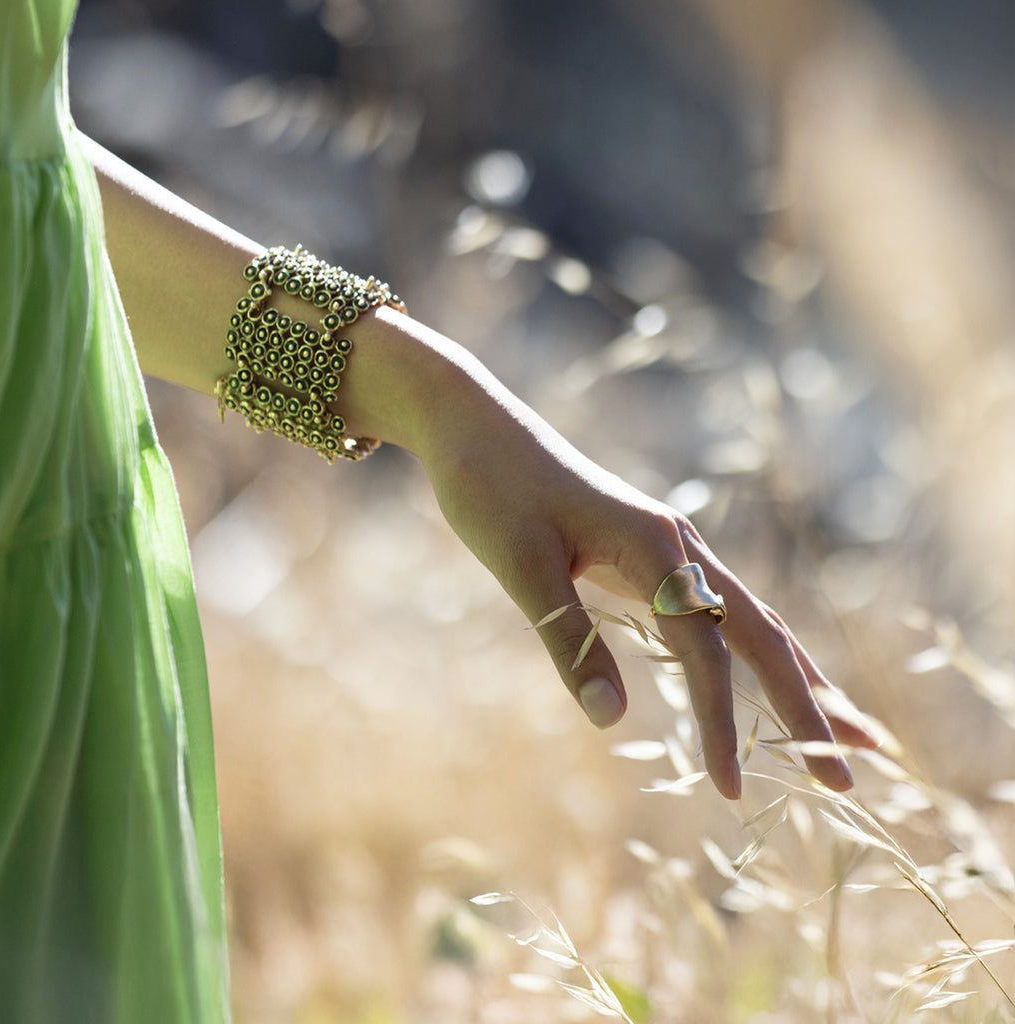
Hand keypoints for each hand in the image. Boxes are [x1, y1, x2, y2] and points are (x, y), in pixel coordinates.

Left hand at [343, 310, 878, 799]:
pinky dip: (753, 654)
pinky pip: (720, 612)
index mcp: (654, 545)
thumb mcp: (521, 568)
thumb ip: (569, 640)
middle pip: (761, 633)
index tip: (727, 787)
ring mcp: (673, 548)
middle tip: (847, 775)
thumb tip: (612, 722)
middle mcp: (679, 545)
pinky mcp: (654, 556)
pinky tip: (767, 679)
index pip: (704, 649)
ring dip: (798, 678)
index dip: (720, 721)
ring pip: (753, 620)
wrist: (477, 426)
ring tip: (845, 731)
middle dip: (807, 704)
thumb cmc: (491, 490)